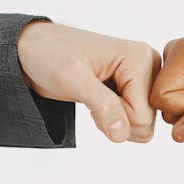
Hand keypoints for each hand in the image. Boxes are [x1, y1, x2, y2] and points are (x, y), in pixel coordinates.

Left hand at [17, 21, 160, 142]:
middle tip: (91, 95)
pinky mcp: (133, 88)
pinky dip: (113, 118)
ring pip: (141, 125)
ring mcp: (142, 79)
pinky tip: (99, 98)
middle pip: (146, 122)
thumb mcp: (72, 80)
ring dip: (114, 119)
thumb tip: (122, 133)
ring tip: (94, 95)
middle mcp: (148, 67)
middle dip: (116, 119)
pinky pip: (133, 122)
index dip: (114, 116)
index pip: (143, 115)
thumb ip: (102, 105)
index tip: (90, 94)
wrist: (35, 50)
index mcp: (140, 58)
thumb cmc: (50, 54)